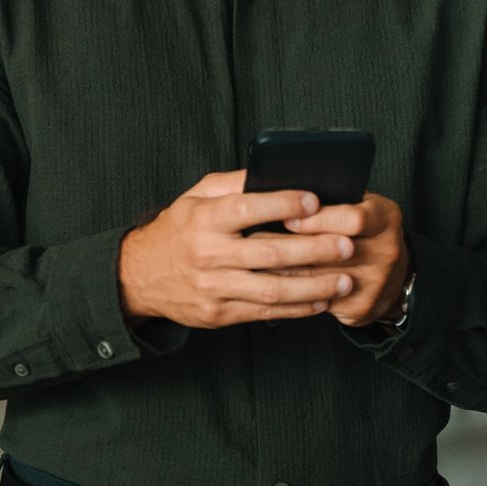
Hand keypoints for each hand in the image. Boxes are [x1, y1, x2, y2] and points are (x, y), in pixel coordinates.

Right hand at [118, 169, 358, 328]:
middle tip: (347, 244)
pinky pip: (264, 312)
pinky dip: (297, 308)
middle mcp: (207, 254)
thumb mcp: (196, 197)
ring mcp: (213, 288)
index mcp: (203, 219)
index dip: (281, 204)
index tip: (315, 201)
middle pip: (268, 253)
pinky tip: (322, 301)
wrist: (139, 276)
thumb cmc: (179, 229)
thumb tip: (275, 170)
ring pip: (272, 288)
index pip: (245, 209)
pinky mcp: (218, 314)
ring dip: (314, 286)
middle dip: (313, 249)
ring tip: (346, 279)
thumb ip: (234, 184)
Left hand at [268, 191, 408, 327]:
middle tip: (256, 239)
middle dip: (288, 245)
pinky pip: (316, 300)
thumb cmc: (365, 230)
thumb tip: (285, 194)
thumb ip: (333, 198)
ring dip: (280, 269)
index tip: (288, 217)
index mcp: (386, 218)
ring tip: (253, 259)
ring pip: (316, 278)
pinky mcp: (360, 307)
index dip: (316, 219)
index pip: (352, 219)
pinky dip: (290, 291)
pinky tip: (270, 281)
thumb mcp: (360, 204)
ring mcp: (375, 283)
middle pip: (329, 250)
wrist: (393, 274)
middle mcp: (385, 251)